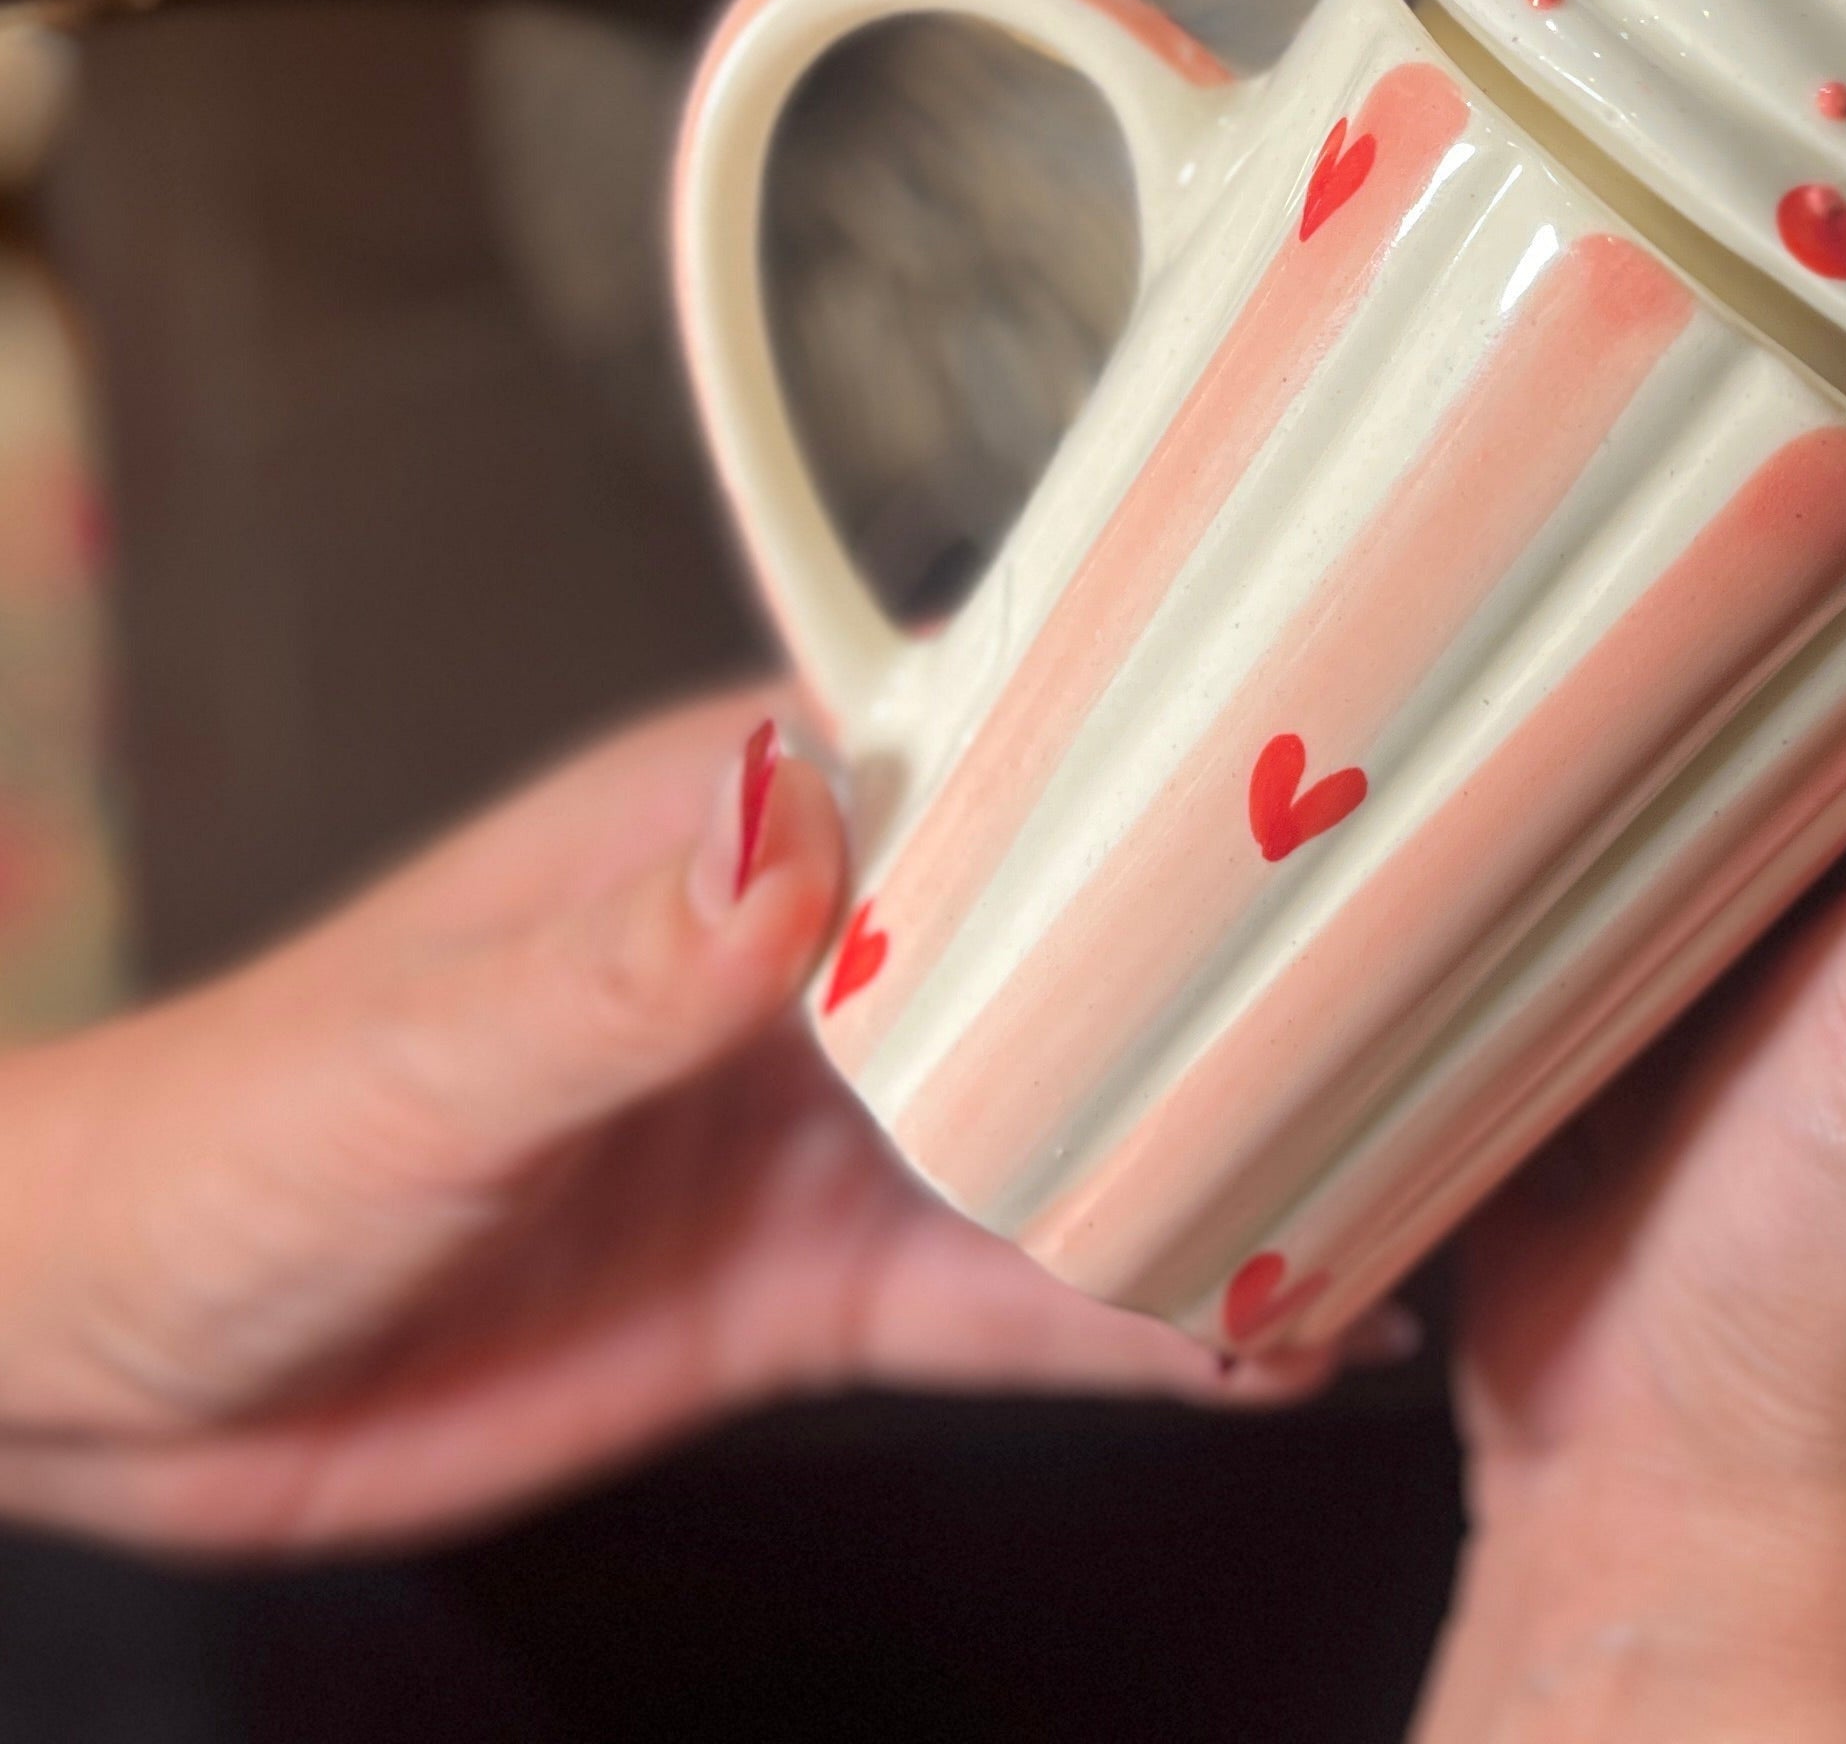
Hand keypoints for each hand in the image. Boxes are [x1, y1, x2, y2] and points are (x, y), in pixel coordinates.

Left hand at [0, 689, 1339, 1551]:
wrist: (109, 1377)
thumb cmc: (228, 1138)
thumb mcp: (422, 1051)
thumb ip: (619, 958)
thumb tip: (786, 825)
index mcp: (733, 829)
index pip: (987, 764)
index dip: (1155, 766)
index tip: (1317, 782)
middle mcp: (820, 966)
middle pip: (1072, 953)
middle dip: (1228, 981)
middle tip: (1419, 1011)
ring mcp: (832, 1132)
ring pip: (1073, 1134)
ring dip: (1212, 1164)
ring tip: (1387, 1192)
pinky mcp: (818, 1289)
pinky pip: (1009, 1304)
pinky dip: (1135, 1323)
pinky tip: (1254, 1335)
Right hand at [1416, 185, 1845, 1743]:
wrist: (1674, 1489)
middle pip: (1811, 343)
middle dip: (1711, 159)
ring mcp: (1698, 707)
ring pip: (1643, 446)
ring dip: (1557, 303)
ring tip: (1423, 114)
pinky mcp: (1546, 784)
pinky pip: (1505, 589)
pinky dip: (1442, 487)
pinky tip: (1331, 394)